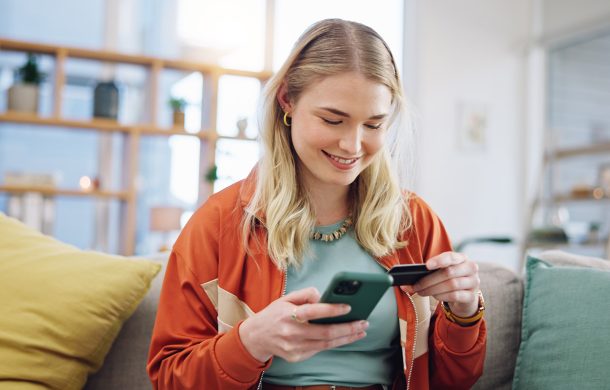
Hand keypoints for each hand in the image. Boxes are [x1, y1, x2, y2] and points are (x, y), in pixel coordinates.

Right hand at [238, 287, 368, 362]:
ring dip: (346, 337)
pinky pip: (320, 349)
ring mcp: (295, 347)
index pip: (313, 311)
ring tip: (360, 331)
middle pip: (325, 332)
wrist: (256, 338)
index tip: (349, 307)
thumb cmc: (274, 315)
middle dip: (348, 328)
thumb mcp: (286, 298)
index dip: (332, 309)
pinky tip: (346, 337)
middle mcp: (292, 332)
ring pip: (326, 343)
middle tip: (363, 322)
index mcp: (289, 314)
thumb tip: (324, 295)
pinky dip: (335, 343)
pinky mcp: (297, 357)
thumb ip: (305, 294)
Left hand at [410, 252, 479, 317]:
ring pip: (451, 284)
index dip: (439, 261)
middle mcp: (470, 268)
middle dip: (429, 280)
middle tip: (415, 286)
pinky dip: (442, 296)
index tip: (427, 265)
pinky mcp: (472, 296)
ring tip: (421, 291)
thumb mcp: (444, 271)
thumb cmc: (450, 279)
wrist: (465, 296)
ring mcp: (473, 282)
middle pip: (448, 273)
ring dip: (433, 289)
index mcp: (462, 258)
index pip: (451, 256)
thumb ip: (432, 271)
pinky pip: (455, 296)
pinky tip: (434, 296)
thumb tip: (410, 279)